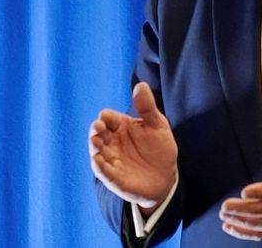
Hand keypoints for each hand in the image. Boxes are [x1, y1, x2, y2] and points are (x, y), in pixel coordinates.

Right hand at [89, 82, 177, 211]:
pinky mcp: (114, 177)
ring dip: (95, 147)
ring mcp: (112, 160)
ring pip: (97, 151)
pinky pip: (103, 172)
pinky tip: (97, 161)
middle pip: (97, 133)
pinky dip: (99, 166)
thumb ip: (147, 107)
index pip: (107, 118)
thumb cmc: (160, 148)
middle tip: (98, 127)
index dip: (105, 117)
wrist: (166, 177)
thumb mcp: (157, 125)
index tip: (105, 117)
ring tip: (96, 142)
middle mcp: (112, 142)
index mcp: (121, 126)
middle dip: (95, 130)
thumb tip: (140, 85)